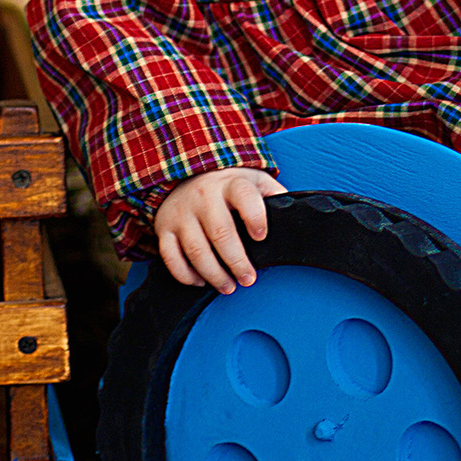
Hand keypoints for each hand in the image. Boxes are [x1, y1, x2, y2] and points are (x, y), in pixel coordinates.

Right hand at [155, 166, 287, 293]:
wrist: (185, 173)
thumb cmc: (228, 185)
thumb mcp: (254, 180)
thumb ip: (274, 194)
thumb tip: (296, 214)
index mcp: (231, 184)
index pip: (244, 197)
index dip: (255, 218)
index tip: (262, 237)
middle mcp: (204, 196)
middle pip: (220, 233)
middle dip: (236, 261)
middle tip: (248, 279)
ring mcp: (182, 213)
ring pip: (196, 250)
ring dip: (213, 274)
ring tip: (228, 287)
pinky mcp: (164, 227)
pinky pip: (170, 257)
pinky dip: (185, 274)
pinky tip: (200, 281)